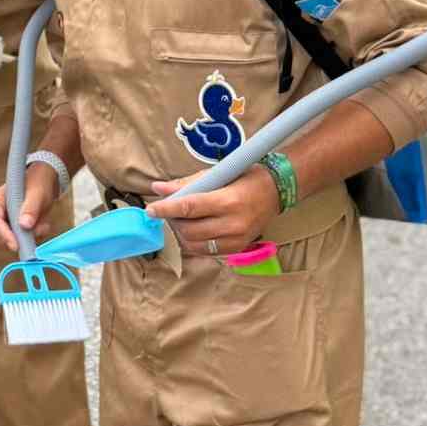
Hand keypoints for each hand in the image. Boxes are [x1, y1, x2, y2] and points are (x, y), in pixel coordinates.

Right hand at [0, 163, 59, 251]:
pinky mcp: (13, 229)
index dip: (4, 235)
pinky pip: (22, 240)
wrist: (43, 181)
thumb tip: (24, 225)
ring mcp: (3, 222)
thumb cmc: (37, 182)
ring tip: (44, 223)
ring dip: (30, 236)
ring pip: (13, 240)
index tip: (17, 246)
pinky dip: (34, 235)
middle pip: (0, 235)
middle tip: (38, 232)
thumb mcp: (37, 193)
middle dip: (20, 237)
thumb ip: (31, 208)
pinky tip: (42, 224)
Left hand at [146, 168, 278, 255]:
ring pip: (195, 244)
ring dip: (180, 233)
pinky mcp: (237, 249)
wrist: (276, 191)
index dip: (166, 209)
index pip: (189, 208)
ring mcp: (236, 239)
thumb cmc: (244, 178)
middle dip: (172, 221)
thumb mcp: (217, 174)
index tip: (150, 210)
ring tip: (179, 220)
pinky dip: (193, 242)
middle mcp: (233, 223)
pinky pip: (206, 251)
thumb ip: (186, 183)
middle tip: (166, 211)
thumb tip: (158, 188)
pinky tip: (191, 230)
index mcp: (227, 201)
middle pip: (189, 229)